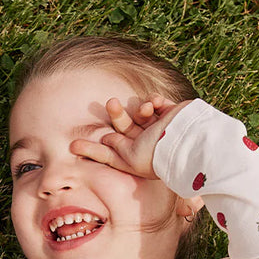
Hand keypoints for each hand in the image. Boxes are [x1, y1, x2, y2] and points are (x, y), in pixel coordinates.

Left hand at [70, 96, 192, 179]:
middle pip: (123, 126)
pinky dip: (155, 100)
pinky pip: (157, 101)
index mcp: (136, 158)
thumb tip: (104, 139)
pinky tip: (157, 104)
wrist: (185, 142)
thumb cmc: (155, 154)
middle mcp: (146, 143)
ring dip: (139, 108)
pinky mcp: (172, 114)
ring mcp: (160, 128)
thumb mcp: (128, 158)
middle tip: (110, 102)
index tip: (72, 146)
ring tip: (145, 108)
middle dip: (116, 114)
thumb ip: (112, 150)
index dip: (92, 149)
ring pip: (140, 112)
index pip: (110, 152)